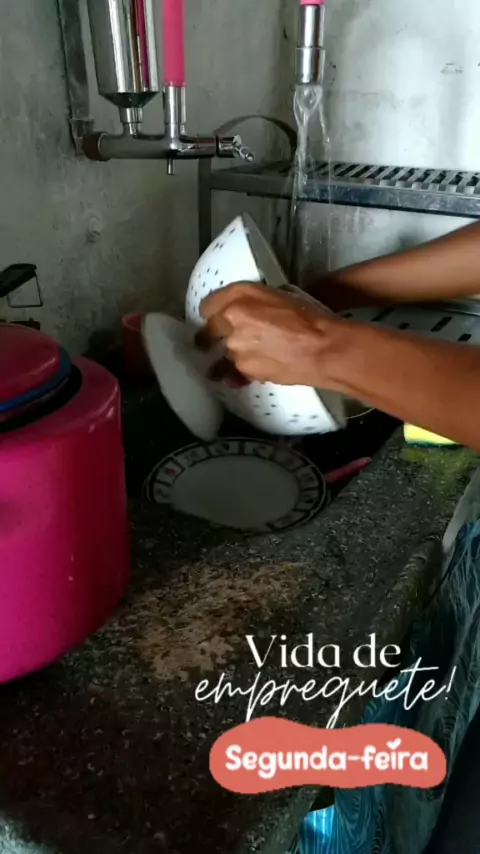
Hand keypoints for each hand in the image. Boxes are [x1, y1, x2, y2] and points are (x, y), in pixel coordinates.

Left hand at [197, 283, 340, 387]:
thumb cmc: (308, 318)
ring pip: (224, 353)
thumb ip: (252, 300)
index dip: (211, 312)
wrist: (322, 349)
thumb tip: (244, 310)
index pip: (208, 305)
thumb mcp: (279, 294)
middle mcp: (230, 322)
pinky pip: (234, 373)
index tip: (212, 317)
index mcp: (238, 297)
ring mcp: (236, 349)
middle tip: (209, 342)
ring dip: (230, 356)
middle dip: (210, 337)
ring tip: (240, 360)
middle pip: (209, 331)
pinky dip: (237, 375)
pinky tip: (241, 376)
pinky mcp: (244, 371)